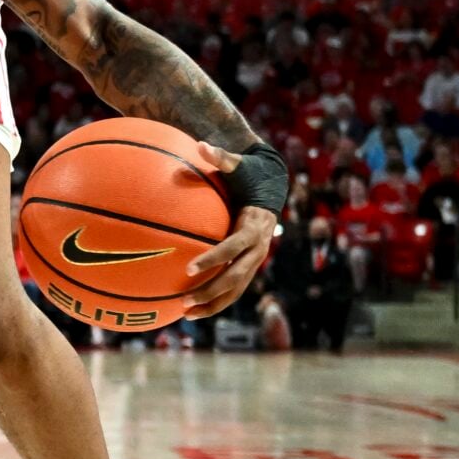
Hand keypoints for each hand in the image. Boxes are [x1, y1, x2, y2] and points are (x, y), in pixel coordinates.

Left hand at [184, 141, 285, 318]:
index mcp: (254, 226)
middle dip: (211, 290)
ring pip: (236, 289)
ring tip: (186, 314)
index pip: (233, 247)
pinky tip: (191, 307)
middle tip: (185, 300)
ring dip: (213, 303)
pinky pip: (233, 287)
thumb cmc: (249, 174)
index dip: (214, 258)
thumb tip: (201, 144)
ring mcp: (255, 259)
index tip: (189, 267)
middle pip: (236, 277)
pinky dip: (216, 299)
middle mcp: (258, 248)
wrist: (272, 186)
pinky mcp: (250, 265)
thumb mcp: (238, 164)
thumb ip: (220, 157)